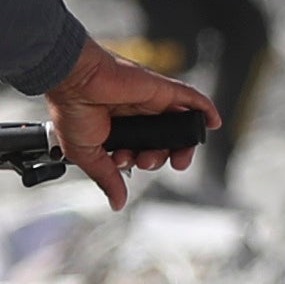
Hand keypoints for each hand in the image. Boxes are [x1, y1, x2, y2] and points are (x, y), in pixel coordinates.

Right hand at [43, 46, 212, 204]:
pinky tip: (212, 122)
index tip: (121, 162)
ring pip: (177, 126)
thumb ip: (107, 178)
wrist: (73, 81)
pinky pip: (189, 98)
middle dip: (161, 158)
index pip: (138, 151)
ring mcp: (149, 102)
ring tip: (177, 158)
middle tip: (149, 161)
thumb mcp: (86, 154)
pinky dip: (204, 109)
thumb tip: (117, 202)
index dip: (136, 162)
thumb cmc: (71, 109)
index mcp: (116, 129)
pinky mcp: (160, 89)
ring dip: (182, 145)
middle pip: (162, 142)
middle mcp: (134, 115)